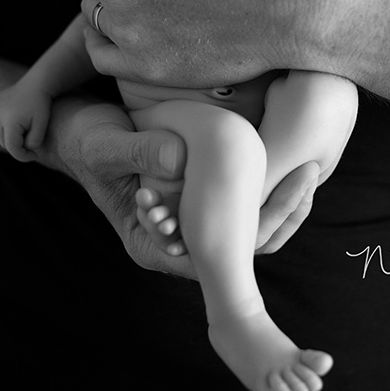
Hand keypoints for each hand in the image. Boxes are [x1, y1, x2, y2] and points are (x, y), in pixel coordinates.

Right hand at [0, 82, 52, 162]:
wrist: (38, 82)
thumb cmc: (42, 104)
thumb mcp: (43, 124)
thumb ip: (35, 140)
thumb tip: (25, 149)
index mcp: (10, 120)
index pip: (12, 147)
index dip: (22, 155)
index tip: (34, 156)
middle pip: (4, 142)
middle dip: (17, 146)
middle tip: (31, 145)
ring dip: (8, 139)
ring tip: (24, 135)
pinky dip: (3, 129)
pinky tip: (15, 126)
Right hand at [39, 95, 319, 275]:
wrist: (79, 134)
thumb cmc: (86, 142)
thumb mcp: (104, 144)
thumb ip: (138, 152)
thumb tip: (180, 160)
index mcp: (147, 243)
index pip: (208, 256)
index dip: (247, 232)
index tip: (281, 198)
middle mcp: (173, 244)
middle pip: (236, 251)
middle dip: (277, 217)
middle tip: (309, 176)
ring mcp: (186, 226)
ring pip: (243, 235)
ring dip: (277, 206)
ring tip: (310, 171)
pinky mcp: (197, 205)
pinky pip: (238, 212)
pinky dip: (263, 192)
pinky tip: (288, 164)